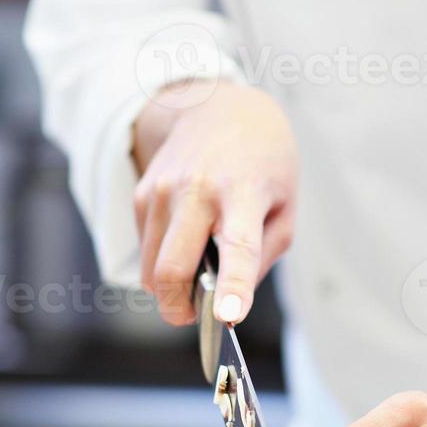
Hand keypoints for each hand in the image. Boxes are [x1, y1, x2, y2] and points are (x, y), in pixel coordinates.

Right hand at [132, 79, 297, 325]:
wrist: (219, 108)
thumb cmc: (263, 163)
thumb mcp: (285, 207)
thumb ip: (262, 257)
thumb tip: (228, 302)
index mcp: (243, 192)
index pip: (237, 248)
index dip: (233, 287)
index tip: (228, 317)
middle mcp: (196, 190)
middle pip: (172, 269)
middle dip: (178, 308)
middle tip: (192, 317)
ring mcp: (162, 190)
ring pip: (152, 268)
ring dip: (170, 286)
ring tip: (196, 270)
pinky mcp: (141, 194)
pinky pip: (145, 250)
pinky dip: (162, 260)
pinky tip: (185, 237)